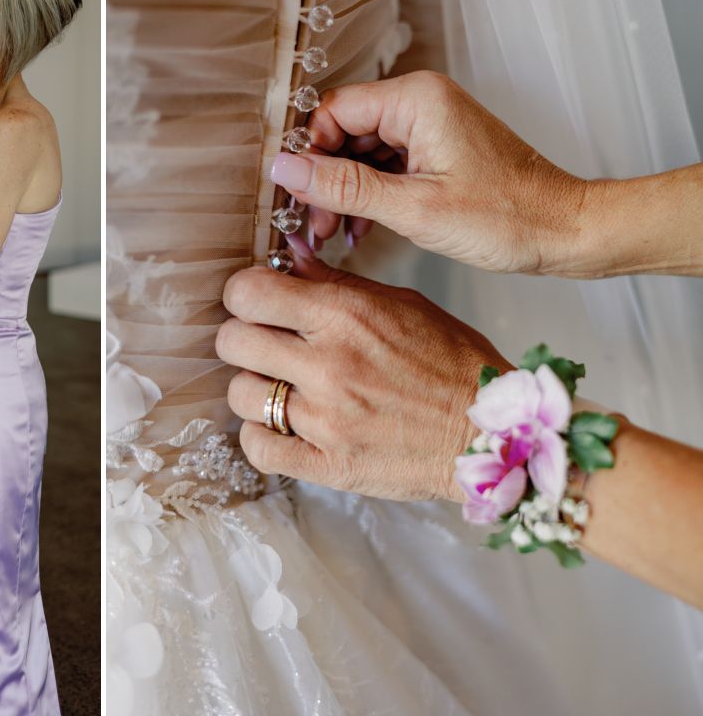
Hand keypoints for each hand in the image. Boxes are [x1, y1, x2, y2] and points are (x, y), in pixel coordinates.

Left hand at [216, 261, 510, 501]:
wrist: (489, 433)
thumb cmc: (450, 364)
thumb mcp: (399, 304)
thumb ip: (335, 282)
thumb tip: (287, 257)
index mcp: (345, 316)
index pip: (248, 293)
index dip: (245, 294)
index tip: (257, 301)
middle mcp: (329, 365)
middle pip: (232, 340)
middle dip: (243, 337)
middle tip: (267, 345)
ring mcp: (325, 419)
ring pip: (240, 394)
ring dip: (255, 388)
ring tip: (282, 388)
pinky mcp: (328, 464)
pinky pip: (256, 447)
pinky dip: (262, 436)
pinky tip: (285, 426)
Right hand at [273, 71, 586, 274]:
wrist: (565, 231)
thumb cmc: (506, 217)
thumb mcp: (413, 208)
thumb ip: (343, 187)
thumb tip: (285, 170)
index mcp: (416, 100)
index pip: (333, 111)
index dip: (309, 154)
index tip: (298, 197)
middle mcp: (421, 103)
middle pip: (344, 132)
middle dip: (324, 180)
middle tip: (313, 227)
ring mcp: (429, 126)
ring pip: (361, 152)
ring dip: (344, 193)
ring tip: (334, 236)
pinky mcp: (436, 149)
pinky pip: (384, 165)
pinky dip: (369, 196)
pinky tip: (361, 229)